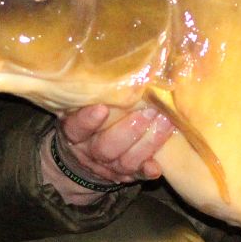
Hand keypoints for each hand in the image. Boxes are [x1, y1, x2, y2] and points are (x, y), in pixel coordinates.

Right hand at [40, 104, 175, 203]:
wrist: (83, 159)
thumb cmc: (88, 123)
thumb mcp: (80, 108)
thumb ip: (92, 94)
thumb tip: (115, 66)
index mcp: (75, 132)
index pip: (77, 127)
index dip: (88, 120)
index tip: (102, 108)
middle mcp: (90, 152)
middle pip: (106, 147)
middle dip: (130, 129)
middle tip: (150, 110)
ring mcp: (108, 167)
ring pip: (125, 161)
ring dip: (148, 143)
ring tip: (165, 122)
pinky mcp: (126, 175)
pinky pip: (137, 175)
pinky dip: (147, 171)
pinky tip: (156, 168)